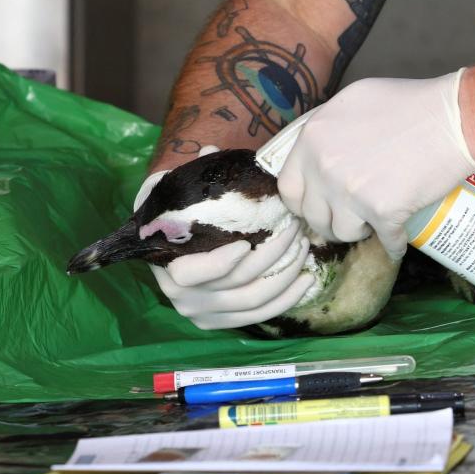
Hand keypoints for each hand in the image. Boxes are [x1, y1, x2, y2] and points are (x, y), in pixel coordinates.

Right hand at [137, 146, 314, 329]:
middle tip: (294, 226)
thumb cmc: (177, 215)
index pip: (189, 275)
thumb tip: (209, 151)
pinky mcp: (224, 322)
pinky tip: (307, 278)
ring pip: (253, 300)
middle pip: (235, 284)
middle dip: (272, 255)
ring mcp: (204, 314)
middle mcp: (183, 298)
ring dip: (285, 274)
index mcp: (167, 266)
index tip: (246, 243)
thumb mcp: (175, 192)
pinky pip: (261, 316)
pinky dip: (287, 299)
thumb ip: (189, 174)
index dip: (219, 264)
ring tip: (304, 245)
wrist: (173, 246)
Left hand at [277, 70, 474, 259]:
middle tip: (347, 218)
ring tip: (372, 223)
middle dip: (328, 221)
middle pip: (313, 215)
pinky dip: (393, 244)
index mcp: (312, 138)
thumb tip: (317, 152)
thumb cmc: (409, 103)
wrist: (452, 119)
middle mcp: (324, 167)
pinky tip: (398, 242)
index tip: (317, 205)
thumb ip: (328, 129)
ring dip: (357, 233)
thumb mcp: (353, 101)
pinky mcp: (381, 212)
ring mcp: (351, 192)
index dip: (303, 201)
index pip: (288, 186)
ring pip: (342, 232)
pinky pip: (383, 241)